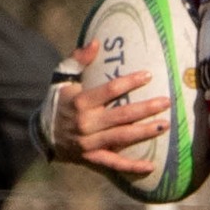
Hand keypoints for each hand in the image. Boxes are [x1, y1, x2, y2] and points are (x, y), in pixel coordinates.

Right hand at [43, 41, 171, 177]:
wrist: (42, 133)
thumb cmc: (58, 101)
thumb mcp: (62, 78)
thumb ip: (78, 59)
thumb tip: (95, 42)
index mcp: (80, 102)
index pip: (109, 90)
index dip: (130, 82)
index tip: (148, 75)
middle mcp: (85, 123)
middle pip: (121, 115)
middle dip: (146, 108)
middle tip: (166, 101)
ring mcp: (89, 143)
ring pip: (122, 137)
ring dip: (145, 132)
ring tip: (165, 125)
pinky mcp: (92, 158)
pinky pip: (114, 164)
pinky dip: (132, 167)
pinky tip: (151, 166)